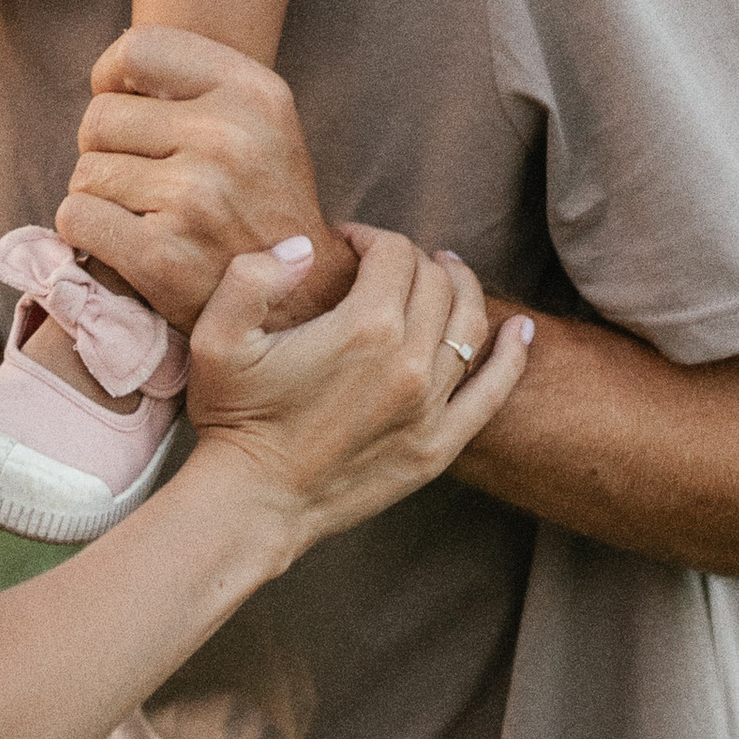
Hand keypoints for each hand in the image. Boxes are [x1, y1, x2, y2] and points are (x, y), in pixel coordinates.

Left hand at [56, 26, 340, 328]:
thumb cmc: (260, 201)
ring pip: (85, 171)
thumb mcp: (257, 121)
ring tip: (145, 215)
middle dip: (107, 149)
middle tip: (143, 179)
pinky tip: (123, 243)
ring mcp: (194, 198)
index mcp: (254, 93)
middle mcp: (228, 138)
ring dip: (100, 195)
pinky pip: (75, 216)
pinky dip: (86, 232)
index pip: (138, 48)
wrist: (302, 306)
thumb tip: (108, 70)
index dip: (112, 76)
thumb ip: (192, 83)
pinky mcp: (162, 256)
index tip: (125, 104)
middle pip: (99, 116)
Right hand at [187, 226, 531, 552]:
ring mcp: (430, 408)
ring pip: (468, 323)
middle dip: (412, 259)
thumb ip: (253, 276)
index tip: (347, 244)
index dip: (370, 236)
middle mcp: (409, 363)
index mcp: (364, 328)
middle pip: (435, 282)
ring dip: (460, 288)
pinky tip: (520, 329)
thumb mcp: (218, 336)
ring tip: (447, 272)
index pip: (393, 253)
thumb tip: (304, 247)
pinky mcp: (439, 446)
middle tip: (387, 262)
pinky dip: (512, 355)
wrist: (253, 502)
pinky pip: (493, 391)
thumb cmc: (233, 416)